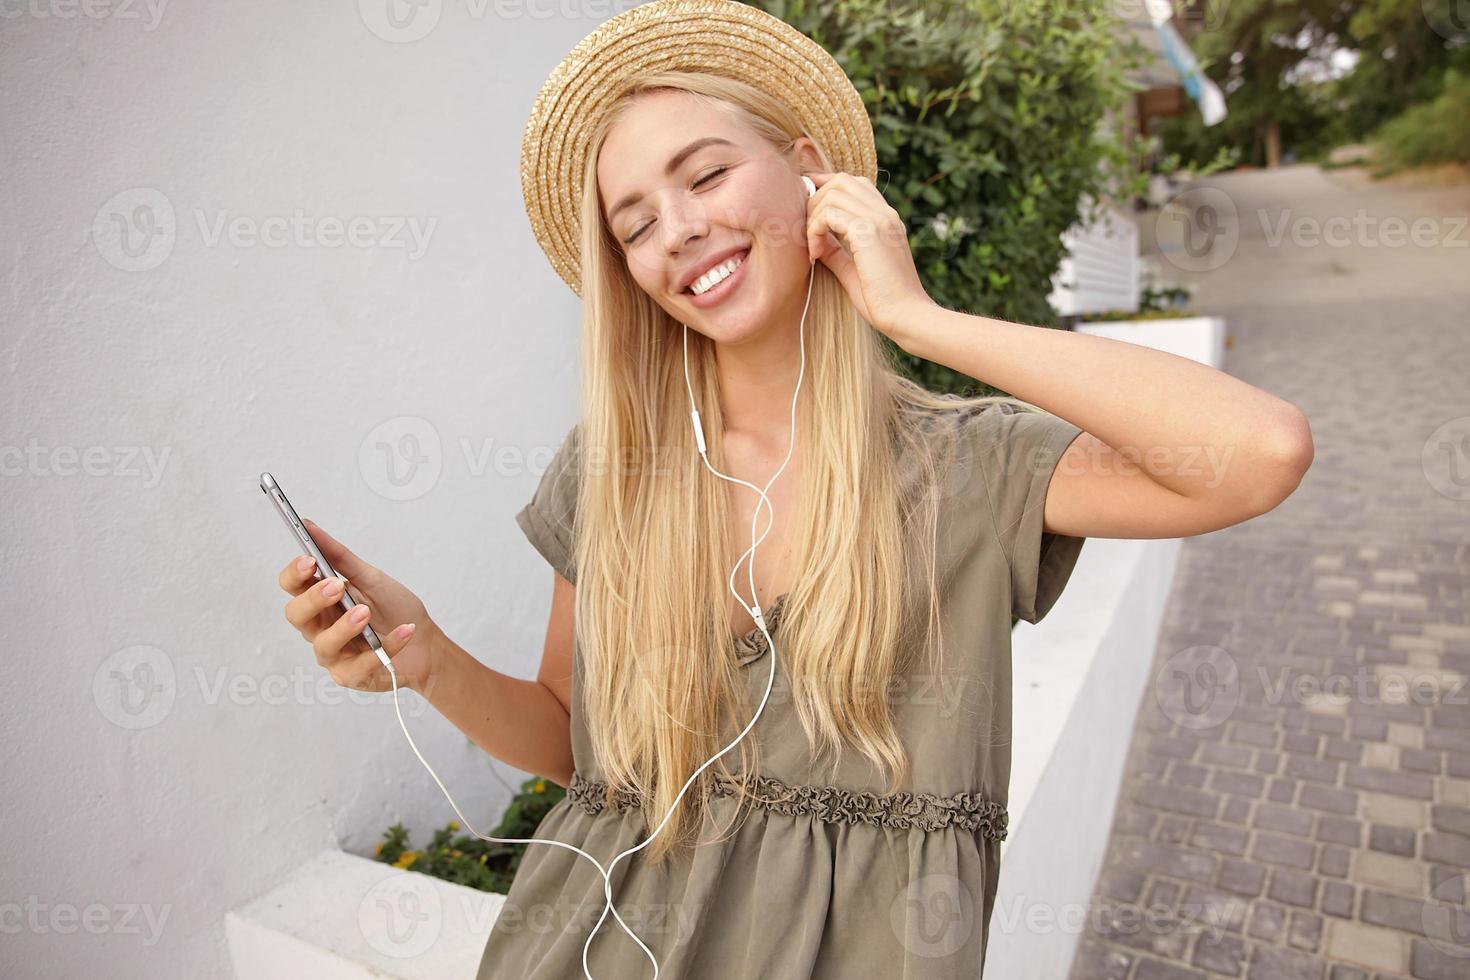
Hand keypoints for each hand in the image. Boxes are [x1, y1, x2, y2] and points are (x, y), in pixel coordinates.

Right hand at [278, 518, 441, 694]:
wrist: (425, 643)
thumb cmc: (394, 609)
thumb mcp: (370, 578)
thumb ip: (340, 556)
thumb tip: (309, 525)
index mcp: (320, 600)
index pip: (292, 586)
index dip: (295, 574)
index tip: (310, 559)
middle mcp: (320, 627)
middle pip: (296, 615)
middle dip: (313, 599)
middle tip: (336, 586)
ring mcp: (333, 654)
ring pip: (323, 645)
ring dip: (345, 627)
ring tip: (366, 612)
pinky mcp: (351, 676)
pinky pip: (361, 665)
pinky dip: (386, 645)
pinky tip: (404, 631)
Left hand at [804, 171, 935, 340]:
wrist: (906, 316)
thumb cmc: (882, 301)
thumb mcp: (853, 270)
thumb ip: (836, 251)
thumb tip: (817, 240)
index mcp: (886, 219)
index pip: (855, 184)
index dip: (826, 189)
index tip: (808, 212)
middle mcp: (885, 213)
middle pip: (842, 180)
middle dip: (816, 200)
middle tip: (808, 232)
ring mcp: (879, 219)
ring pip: (834, 193)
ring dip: (813, 216)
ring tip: (813, 247)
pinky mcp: (869, 232)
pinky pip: (830, 213)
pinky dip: (815, 229)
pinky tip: (816, 254)